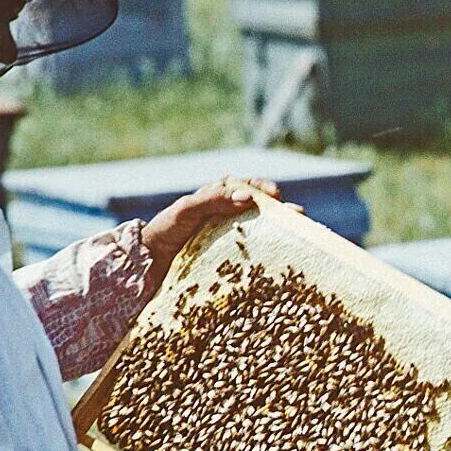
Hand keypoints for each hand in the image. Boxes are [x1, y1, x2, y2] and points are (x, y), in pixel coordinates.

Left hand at [142, 178, 293, 297]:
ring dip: (283, 233)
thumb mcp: (187, 209)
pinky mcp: (234, 260)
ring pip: (265, 232)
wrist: (150, 263)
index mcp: (222, 198)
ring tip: (301, 236)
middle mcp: (232, 216)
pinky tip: (284, 259)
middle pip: (264, 210)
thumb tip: (248, 198)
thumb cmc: (167, 229)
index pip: (249, 187)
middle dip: (283, 211)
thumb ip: (214, 199)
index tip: (275, 195)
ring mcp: (235, 238)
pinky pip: (257, 255)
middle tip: (297, 215)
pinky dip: (272, 255)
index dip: (265, 189)